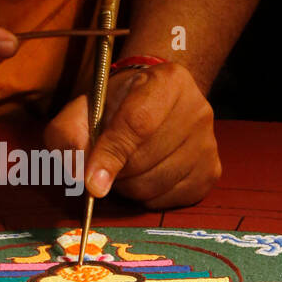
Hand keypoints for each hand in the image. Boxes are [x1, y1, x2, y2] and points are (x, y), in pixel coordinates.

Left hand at [45, 61, 221, 209]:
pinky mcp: (211, 171)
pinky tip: (145, 175)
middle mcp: (197, 109)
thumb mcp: (84, 108)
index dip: (111, 155)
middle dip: (116, 171)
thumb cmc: (116, 106)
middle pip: (146, 160)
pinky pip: (171, 199)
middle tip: (107, 162)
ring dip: (129, 186)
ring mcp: (208, 142)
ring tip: (125, 167)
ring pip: (157, 184)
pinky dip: (149, 196)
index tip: (91, 181)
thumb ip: (70, 135)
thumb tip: (78, 176)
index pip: (138, 123)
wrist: (154, 102)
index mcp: (168, 81)